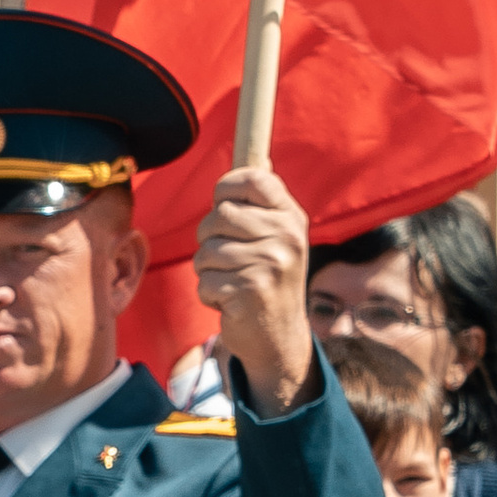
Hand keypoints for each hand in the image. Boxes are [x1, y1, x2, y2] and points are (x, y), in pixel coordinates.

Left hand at [196, 161, 314, 415]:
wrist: (280, 338)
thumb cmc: (269, 279)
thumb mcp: (278, 237)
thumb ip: (265, 202)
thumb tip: (260, 158)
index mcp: (292, 217)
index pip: (253, 178)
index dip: (226, 187)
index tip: (223, 203)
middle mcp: (287, 237)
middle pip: (219, 215)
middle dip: (210, 238)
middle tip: (228, 258)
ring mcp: (271, 264)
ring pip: (206, 251)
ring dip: (208, 271)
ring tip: (232, 282)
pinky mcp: (251, 291)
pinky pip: (204, 281)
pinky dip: (209, 295)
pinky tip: (230, 302)